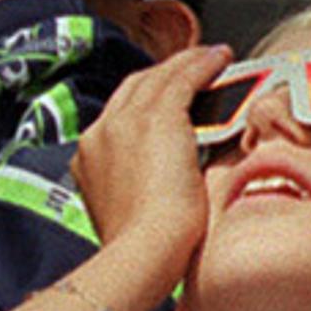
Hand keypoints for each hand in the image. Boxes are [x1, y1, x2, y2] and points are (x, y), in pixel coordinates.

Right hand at [71, 42, 232, 280]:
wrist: (141, 253)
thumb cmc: (142, 250)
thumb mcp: (130, 213)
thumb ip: (137, 192)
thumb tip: (158, 192)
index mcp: (89, 158)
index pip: (118, 116)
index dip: (144, 101)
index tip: (169, 98)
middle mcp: (100, 134)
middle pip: (134, 89)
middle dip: (164, 75)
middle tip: (193, 69)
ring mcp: (125, 123)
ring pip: (157, 78)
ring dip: (186, 63)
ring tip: (211, 58)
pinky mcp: (157, 119)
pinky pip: (182, 77)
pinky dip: (202, 64)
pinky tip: (221, 59)